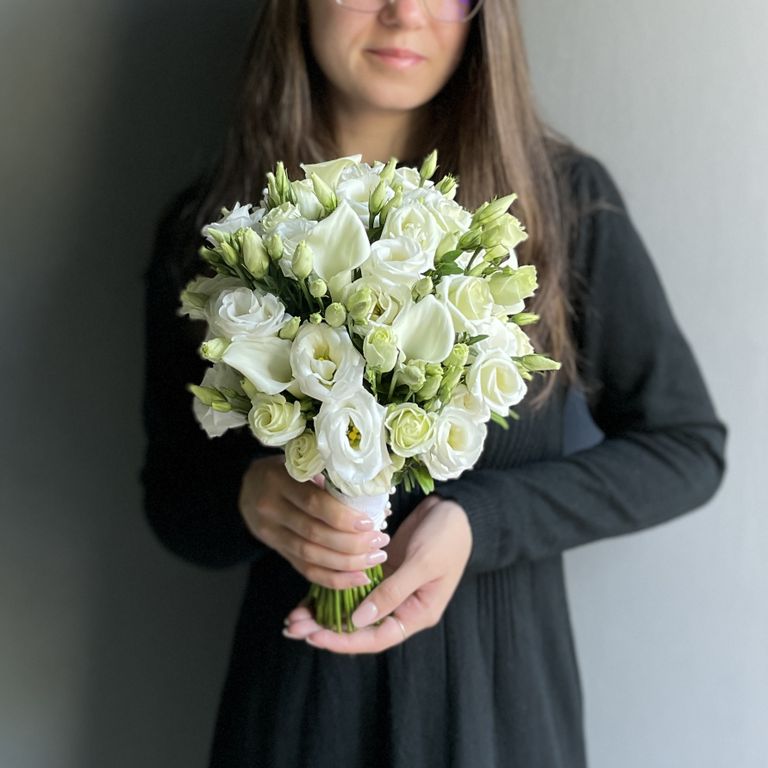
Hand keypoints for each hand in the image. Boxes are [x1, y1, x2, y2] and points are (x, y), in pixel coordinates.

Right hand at [239, 456, 389, 589]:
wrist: (247, 487)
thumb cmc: (285, 470)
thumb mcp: (300, 463)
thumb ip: (327, 477)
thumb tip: (370, 496)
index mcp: (278, 481)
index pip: (314, 504)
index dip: (343, 517)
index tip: (369, 523)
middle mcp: (271, 509)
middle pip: (314, 534)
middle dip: (351, 543)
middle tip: (379, 542)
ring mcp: (271, 534)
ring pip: (310, 556)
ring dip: (347, 563)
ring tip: (374, 559)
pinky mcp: (277, 551)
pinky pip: (305, 570)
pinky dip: (333, 578)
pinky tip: (357, 577)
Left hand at [282, 495, 471, 653]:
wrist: (455, 509)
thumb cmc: (446, 537)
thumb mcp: (422, 563)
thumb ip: (392, 592)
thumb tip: (357, 621)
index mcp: (416, 614)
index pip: (376, 638)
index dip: (344, 641)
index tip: (315, 636)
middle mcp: (400, 608)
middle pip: (359, 629)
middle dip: (326, 629)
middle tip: (294, 627)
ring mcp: (389, 590)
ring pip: (351, 610)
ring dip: (324, 612)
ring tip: (293, 616)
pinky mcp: (380, 572)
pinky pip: (353, 587)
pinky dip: (333, 590)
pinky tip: (309, 593)